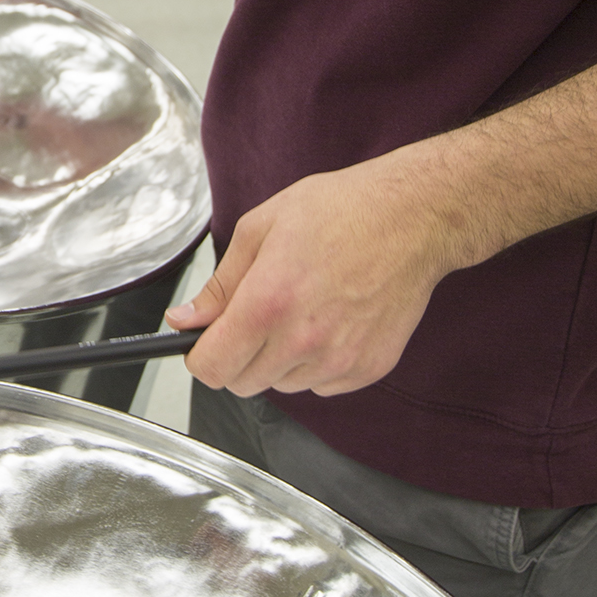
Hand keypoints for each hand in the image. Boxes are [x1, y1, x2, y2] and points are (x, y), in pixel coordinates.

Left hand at [167, 152, 460, 397]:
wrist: (412, 217)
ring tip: (303, 310)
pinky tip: (331, 321)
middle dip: (239, 355)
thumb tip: (184, 319)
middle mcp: (303, 340)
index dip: (201, 355)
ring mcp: (339, 359)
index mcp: (268, 302)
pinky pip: (321, 385)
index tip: (207, 341)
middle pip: (242, 383)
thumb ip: (219, 284)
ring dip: (280, 360)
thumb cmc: (341, 211)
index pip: (212, 368)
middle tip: (259, 315)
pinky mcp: (368, 368)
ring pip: (282, 385)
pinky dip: (317, 363)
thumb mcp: (261, 229)